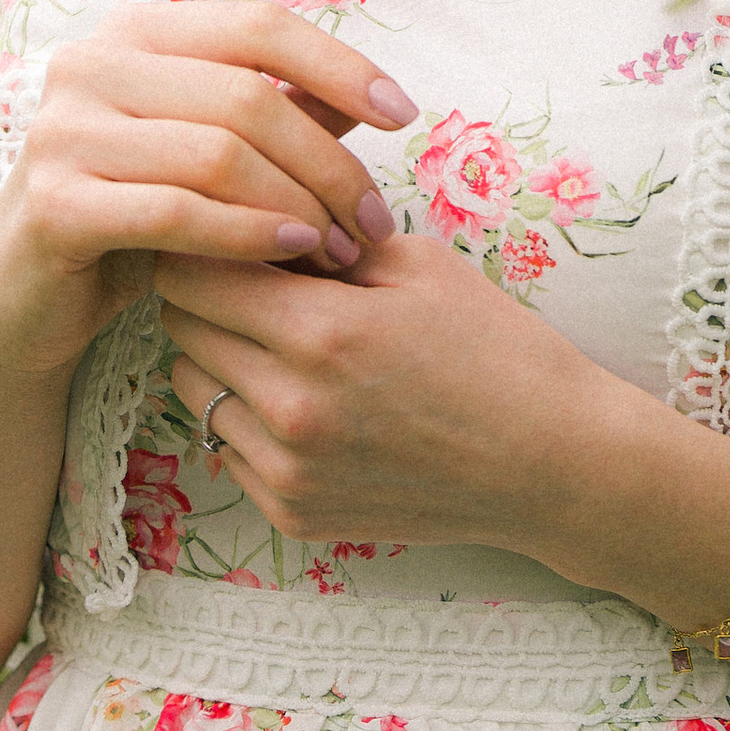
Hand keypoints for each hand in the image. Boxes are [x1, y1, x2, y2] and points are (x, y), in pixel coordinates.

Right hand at [0, 2, 415, 386]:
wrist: (20, 307)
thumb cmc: (129, 223)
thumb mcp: (205, 158)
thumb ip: (274, 118)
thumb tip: (368, 99)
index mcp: (132, 31)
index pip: (259, 24)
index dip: (340, 65)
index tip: (404, 113)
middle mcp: (90, 62)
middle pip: (247, 95)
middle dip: (328, 160)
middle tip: (374, 218)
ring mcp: (62, 129)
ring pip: (218, 152)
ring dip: (297, 202)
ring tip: (340, 246)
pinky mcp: (52, 202)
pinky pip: (175, 211)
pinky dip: (246, 232)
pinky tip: (291, 252)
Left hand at [156, 229, 605, 553]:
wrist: (548, 462)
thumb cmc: (494, 349)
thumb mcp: (418, 263)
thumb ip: (323, 238)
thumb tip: (253, 218)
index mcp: (320, 332)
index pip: (191, 272)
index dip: (204, 241)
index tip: (229, 230)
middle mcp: (289, 409)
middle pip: (181, 327)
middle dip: (207, 292)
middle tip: (257, 278)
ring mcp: (287, 471)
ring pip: (192, 389)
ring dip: (222, 356)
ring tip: (286, 342)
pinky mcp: (292, 513)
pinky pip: (226, 446)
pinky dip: (248, 416)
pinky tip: (309, 400)